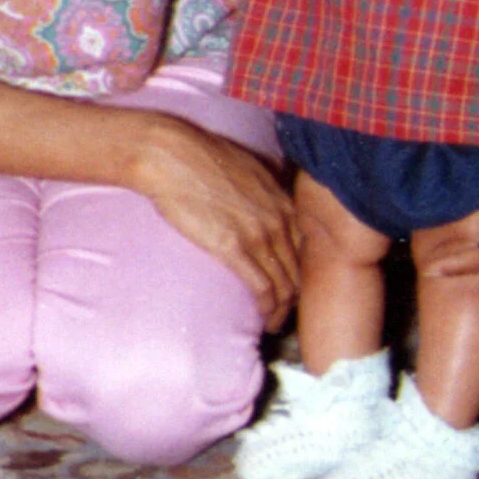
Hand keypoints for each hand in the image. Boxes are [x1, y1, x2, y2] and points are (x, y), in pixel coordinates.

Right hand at [133, 114, 300, 328]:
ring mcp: (259, 234)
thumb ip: (263, 185)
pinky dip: (267, 308)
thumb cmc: (200, 157)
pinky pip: (263, 287)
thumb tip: (265, 188)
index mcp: (281, 200)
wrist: (172, 155)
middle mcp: (278, 218)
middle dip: (295, 295)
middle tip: (285, 311)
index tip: (291, 284)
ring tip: (274, 323)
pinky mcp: (234, 248)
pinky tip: (263, 317)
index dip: (301, 270)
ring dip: (282, 309)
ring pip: (285, 284)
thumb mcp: (246, 166)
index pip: (306, 246)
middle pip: (299, 269)